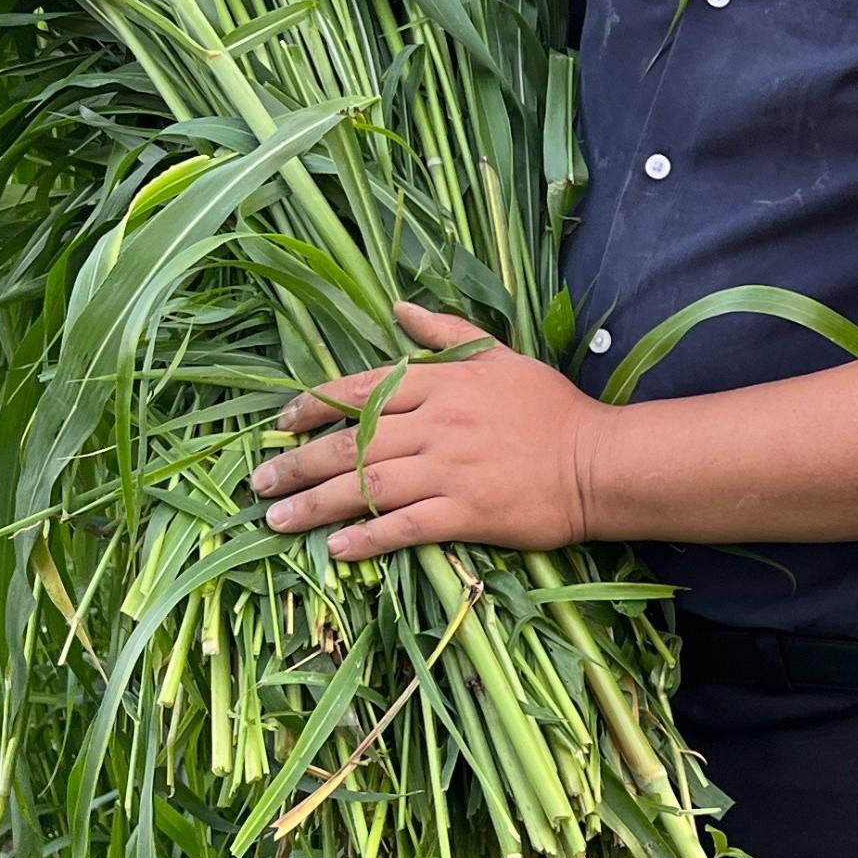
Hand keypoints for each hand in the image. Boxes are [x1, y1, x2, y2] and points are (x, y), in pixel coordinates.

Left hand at [247, 301, 606, 557]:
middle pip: (352, 443)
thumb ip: (445, 333)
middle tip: (260, 481)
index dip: (313, 407)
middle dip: (297, 463)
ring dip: (316, 504)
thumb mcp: (499, 356)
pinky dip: (367, 538)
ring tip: (278, 519)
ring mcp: (450, 470)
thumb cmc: (550, 408)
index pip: (362, 390)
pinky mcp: (467, 513)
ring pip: (366, 485)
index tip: (279, 423)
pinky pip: (405, 526)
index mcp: (442, 383)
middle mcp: (437, 424)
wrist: (597, 461)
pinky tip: (337, 549)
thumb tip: (399, 307)